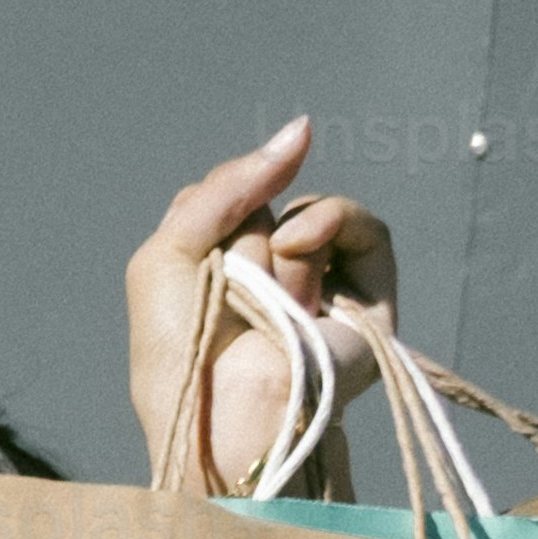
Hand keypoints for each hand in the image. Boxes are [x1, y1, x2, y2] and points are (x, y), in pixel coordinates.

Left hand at [125, 115, 402, 496]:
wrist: (227, 410)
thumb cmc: (182, 348)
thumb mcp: (170, 251)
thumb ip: (226, 184)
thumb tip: (303, 128)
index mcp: (217, 271)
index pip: (224, 198)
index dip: (214, 209)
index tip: (199, 249)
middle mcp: (270, 276)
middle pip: (265, 199)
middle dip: (242, 233)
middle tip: (229, 288)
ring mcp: (320, 285)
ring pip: (308, 211)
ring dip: (277, 241)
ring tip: (268, 289)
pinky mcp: (368, 299)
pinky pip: (364, 227)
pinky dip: (330, 223)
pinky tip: (300, 246)